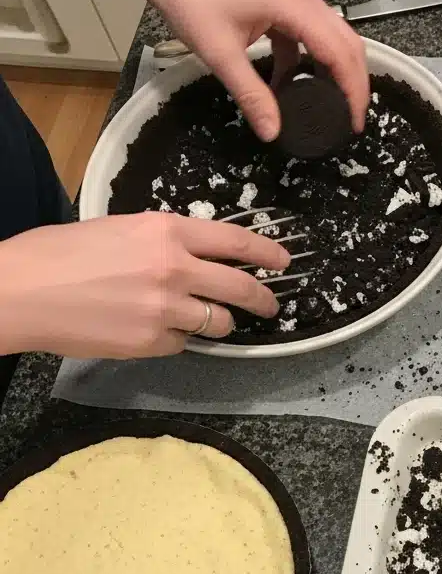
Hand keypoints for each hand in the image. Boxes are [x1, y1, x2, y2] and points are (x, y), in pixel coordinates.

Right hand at [0, 212, 289, 358]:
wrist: (20, 291)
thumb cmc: (59, 253)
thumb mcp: (119, 229)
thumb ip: (163, 241)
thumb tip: (194, 255)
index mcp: (165, 231)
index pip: (235, 241)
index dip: (266, 253)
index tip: (284, 261)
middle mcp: (174, 268)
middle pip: (241, 288)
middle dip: (264, 300)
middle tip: (272, 305)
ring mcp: (165, 308)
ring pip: (218, 322)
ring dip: (218, 322)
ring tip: (203, 319)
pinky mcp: (152, 341)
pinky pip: (182, 343)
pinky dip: (175, 339)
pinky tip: (150, 329)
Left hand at [144, 0, 368, 141]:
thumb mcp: (220, 54)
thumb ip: (251, 95)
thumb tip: (272, 133)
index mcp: (295, 6)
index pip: (341, 53)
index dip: (353, 91)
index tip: (354, 123)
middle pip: (348, 44)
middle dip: (354, 84)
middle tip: (349, 120)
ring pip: (333, 38)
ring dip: (335, 72)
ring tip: (330, 106)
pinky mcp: (282, 1)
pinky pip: (310, 35)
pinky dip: (309, 62)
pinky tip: (293, 85)